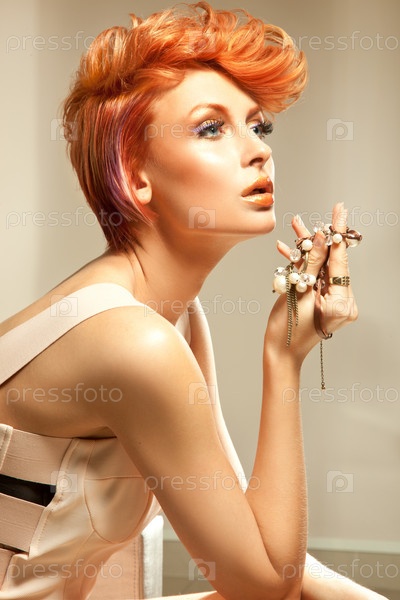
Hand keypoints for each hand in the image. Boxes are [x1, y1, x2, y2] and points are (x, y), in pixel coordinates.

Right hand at [265, 202, 357, 363]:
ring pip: (321, 268)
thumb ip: (311, 264)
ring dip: (307, 251)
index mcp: (343, 303)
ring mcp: (333, 302)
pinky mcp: (323, 301)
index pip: (340, 261)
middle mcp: (344, 302)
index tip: (339, 211)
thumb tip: (321, 237)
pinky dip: (303, 267)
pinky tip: (288, 250)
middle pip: (331, 262)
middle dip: (319, 240)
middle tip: (316, 216)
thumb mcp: (298, 292)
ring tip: (296, 228)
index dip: (337, 234)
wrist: (279, 353)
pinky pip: (314, 278)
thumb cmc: (287, 330)